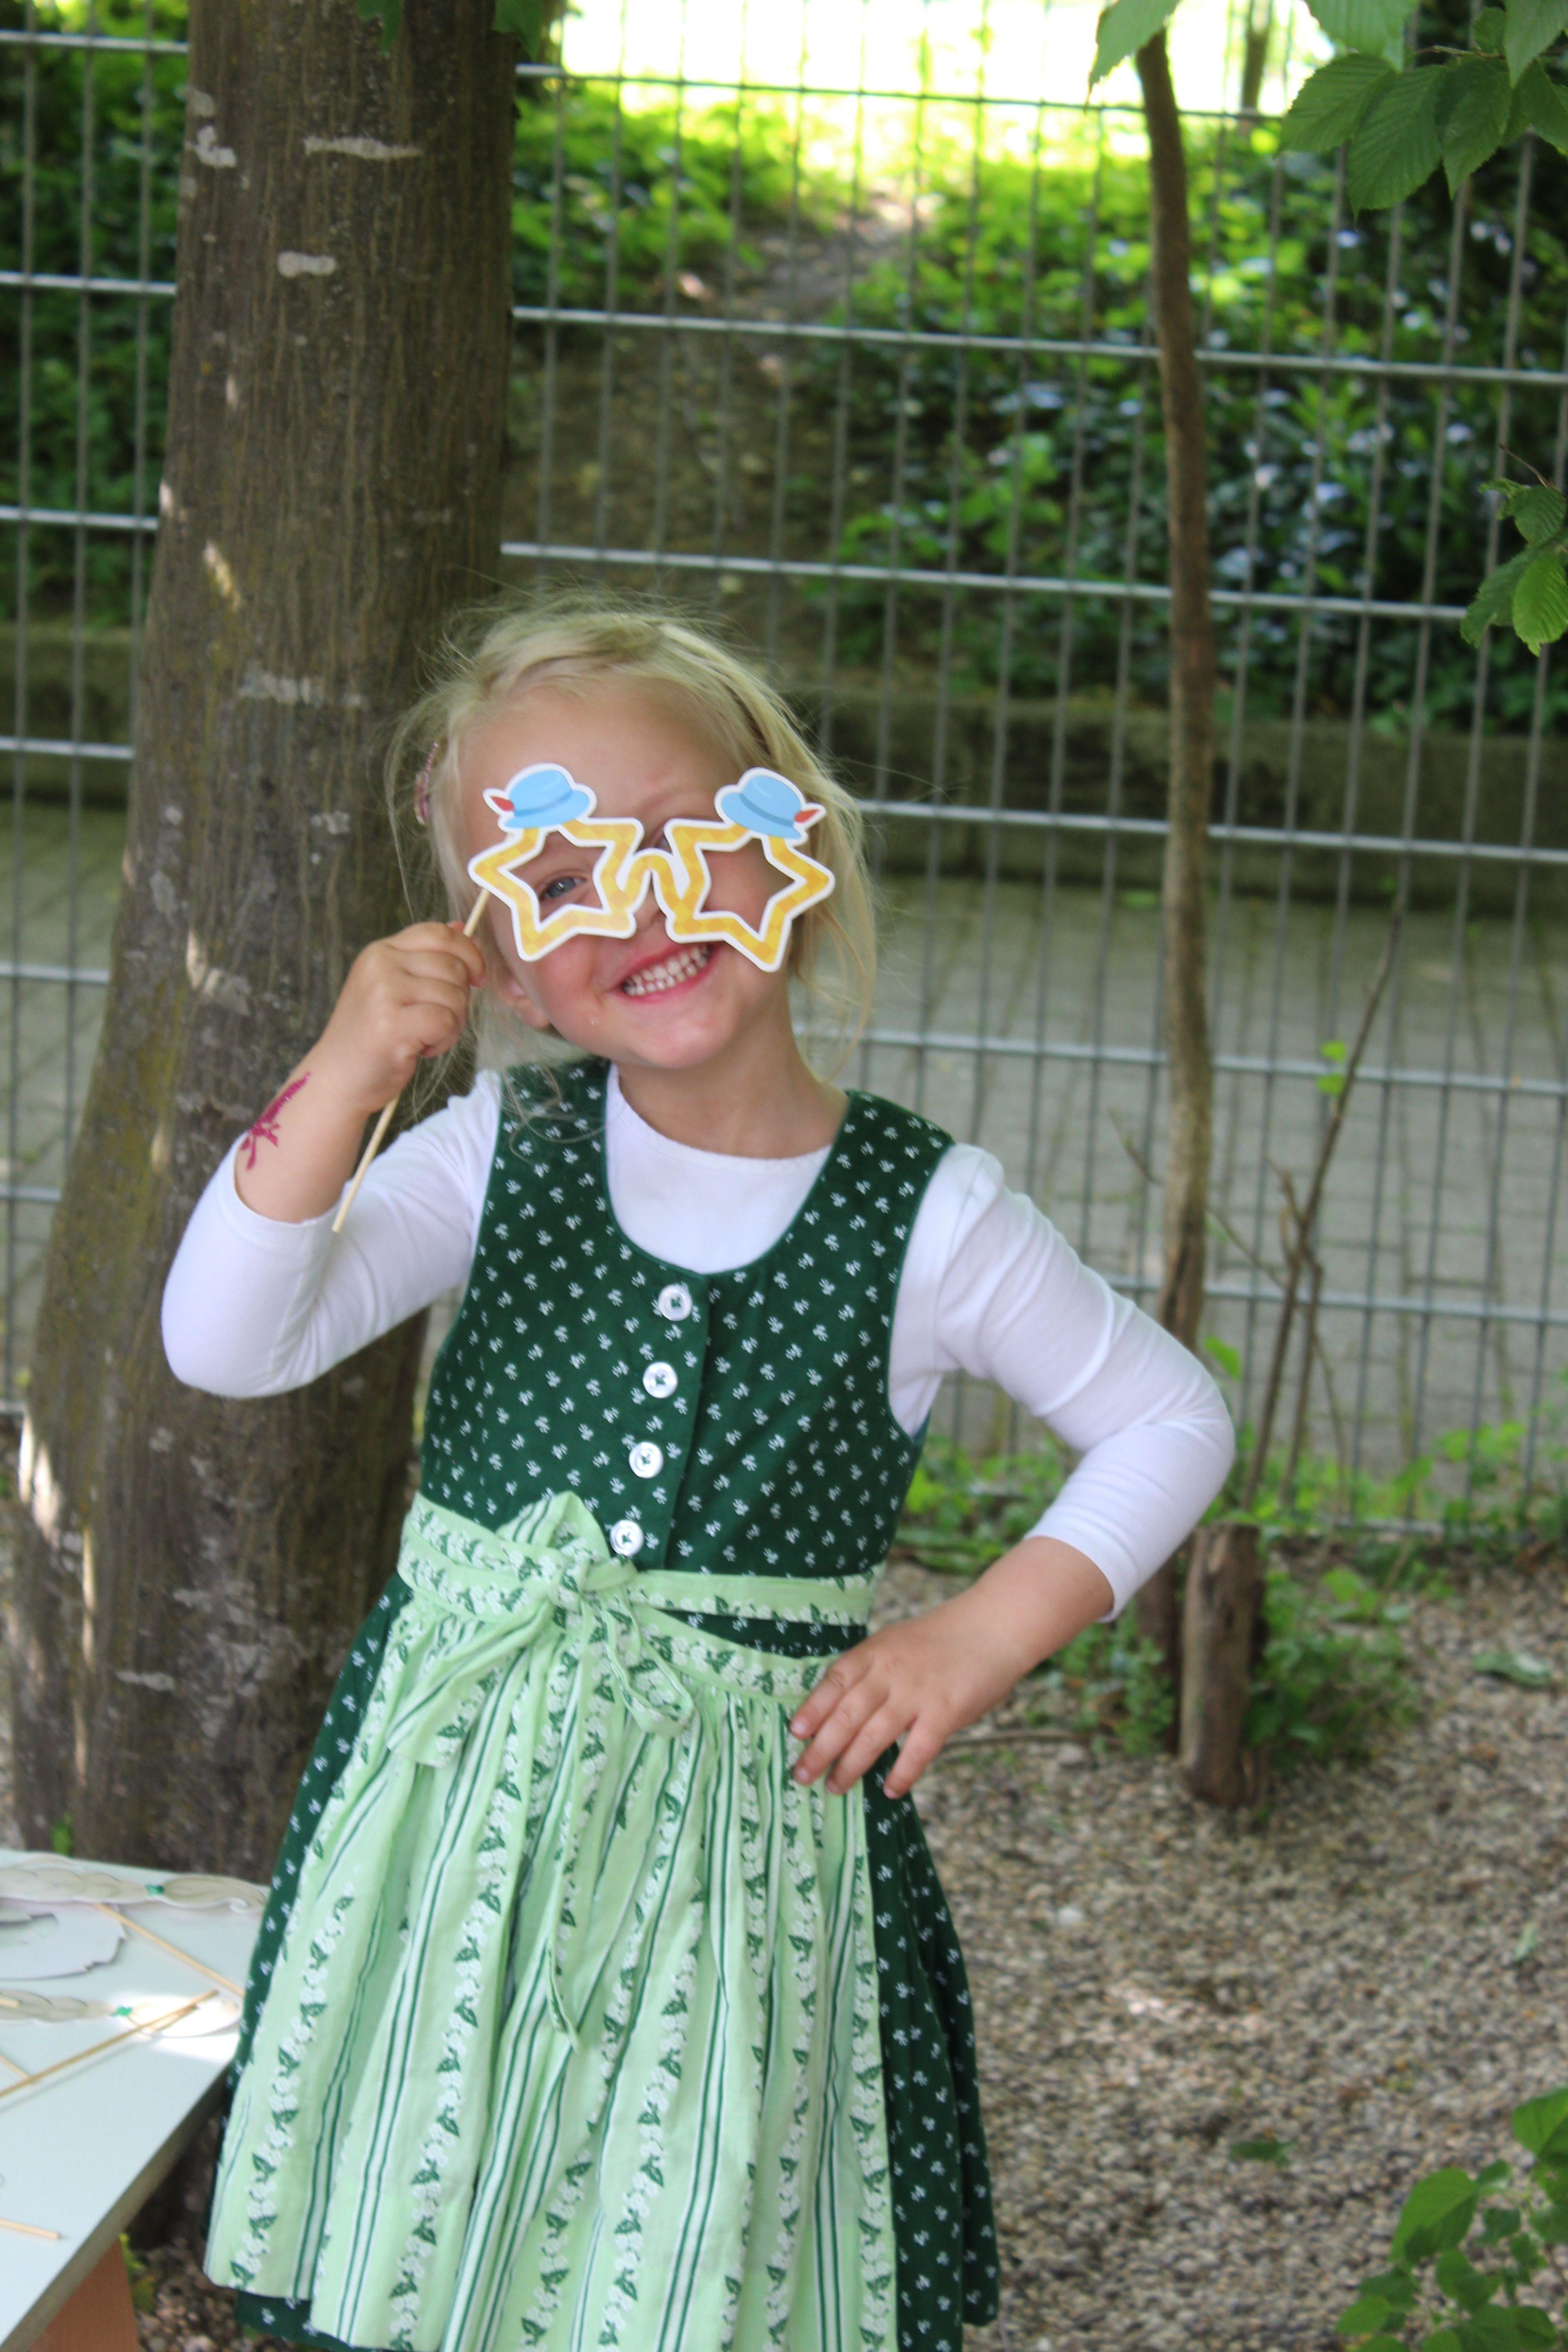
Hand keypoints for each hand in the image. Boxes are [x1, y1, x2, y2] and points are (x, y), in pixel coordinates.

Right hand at [314, 921, 486, 1116]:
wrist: (336, 1078)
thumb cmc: (370, 1037)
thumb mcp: (392, 987)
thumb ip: (424, 957)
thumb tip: (461, 926)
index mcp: (380, 951)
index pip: (439, 933)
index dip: (468, 952)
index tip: (477, 977)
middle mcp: (380, 965)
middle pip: (453, 966)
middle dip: (459, 998)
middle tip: (436, 1021)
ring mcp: (384, 993)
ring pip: (454, 995)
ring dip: (452, 1023)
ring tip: (424, 1037)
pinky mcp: (393, 1024)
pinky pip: (447, 1021)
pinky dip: (444, 1040)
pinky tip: (421, 1049)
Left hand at [788, 1536, 1114, 1800]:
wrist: (994, 1625)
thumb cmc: (943, 1638)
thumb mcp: (898, 1642)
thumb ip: (874, 1671)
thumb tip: (843, 1709)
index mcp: (876, 1651)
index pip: (835, 1682)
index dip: (812, 1709)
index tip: (794, 1734)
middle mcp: (891, 1671)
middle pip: (846, 1715)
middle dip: (820, 1749)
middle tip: (802, 1775)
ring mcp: (918, 1692)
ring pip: (874, 1735)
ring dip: (851, 1766)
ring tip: (835, 1787)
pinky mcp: (946, 1711)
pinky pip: (918, 1749)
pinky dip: (902, 1772)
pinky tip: (890, 1790)